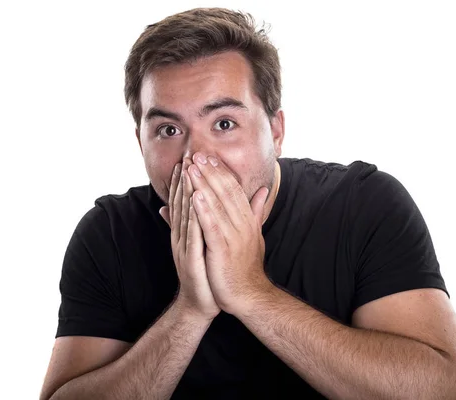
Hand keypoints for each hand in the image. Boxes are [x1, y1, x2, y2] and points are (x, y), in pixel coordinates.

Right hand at [159, 158, 220, 320]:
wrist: (203, 302)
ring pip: (185, 216)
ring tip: (188, 172)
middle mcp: (182, 237)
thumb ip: (203, 223)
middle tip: (186, 156)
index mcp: (187, 231)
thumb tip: (201, 206)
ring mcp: (184, 248)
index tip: (190, 158)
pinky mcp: (190, 260)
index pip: (185, 201)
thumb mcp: (205, 243)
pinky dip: (193, 220)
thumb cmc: (207, 271)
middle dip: (184, 179)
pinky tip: (196, 205)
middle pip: (182, 204)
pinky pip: (192, 236)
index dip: (186, 179)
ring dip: (186, 194)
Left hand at [186, 152, 272, 315]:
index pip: (234, 190)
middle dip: (210, 172)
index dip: (221, 172)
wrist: (250, 296)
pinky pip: (212, 227)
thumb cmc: (247, 267)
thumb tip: (263, 191)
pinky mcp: (223, 250)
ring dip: (204, 185)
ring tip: (192, 168)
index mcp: (247, 220)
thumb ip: (255, 212)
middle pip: (225, 192)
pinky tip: (195, 196)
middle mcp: (242, 224)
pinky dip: (204, 211)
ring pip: (218, 205)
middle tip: (197, 154)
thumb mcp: (254, 235)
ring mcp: (234, 236)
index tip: (208, 157)